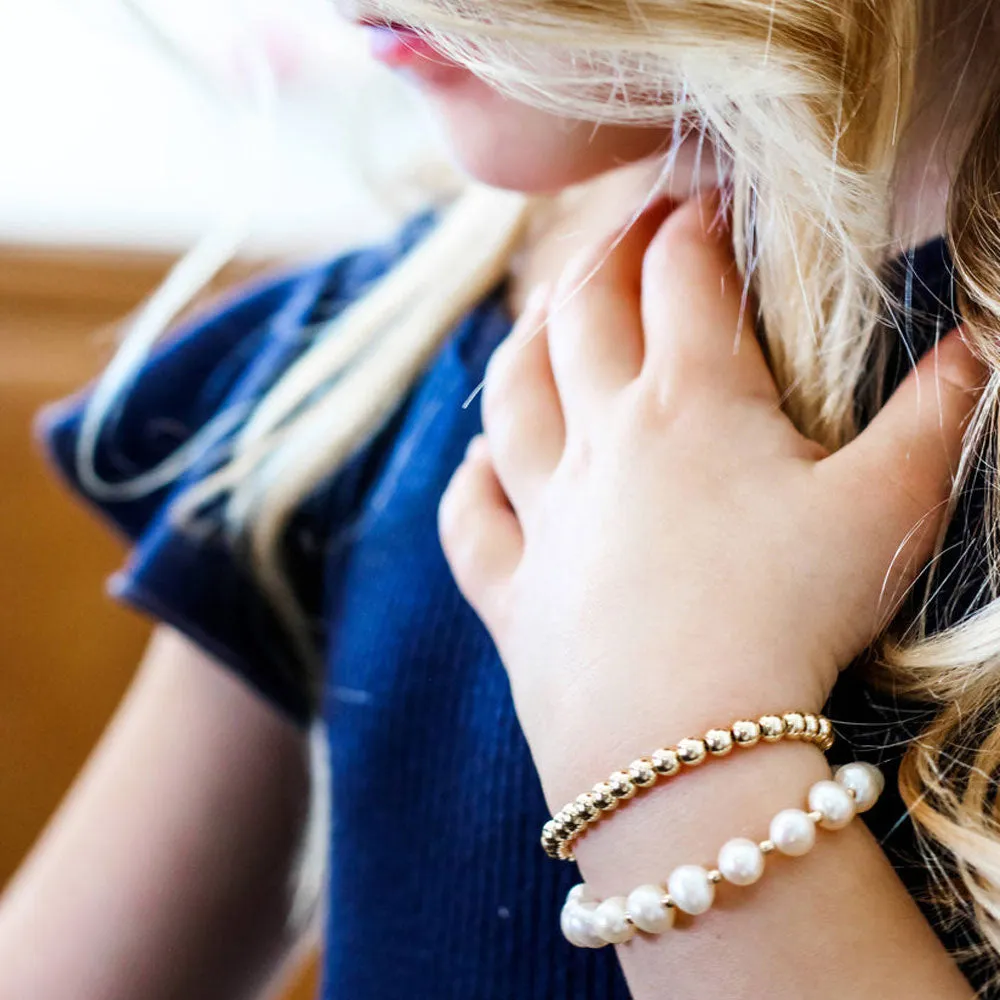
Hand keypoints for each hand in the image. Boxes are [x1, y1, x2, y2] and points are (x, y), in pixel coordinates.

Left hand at [439, 193, 983, 804]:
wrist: (686, 748)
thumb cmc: (792, 620)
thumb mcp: (886, 509)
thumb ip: (936, 415)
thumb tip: (985, 337)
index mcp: (690, 404)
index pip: (683, 279)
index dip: (695, 224)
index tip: (707, 198)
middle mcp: (601, 441)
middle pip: (582, 313)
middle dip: (606, 253)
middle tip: (630, 228)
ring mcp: (545, 515)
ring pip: (510, 399)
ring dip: (523, 344)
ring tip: (543, 316)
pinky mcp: (512, 591)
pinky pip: (470, 521)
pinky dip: (470, 483)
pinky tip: (482, 463)